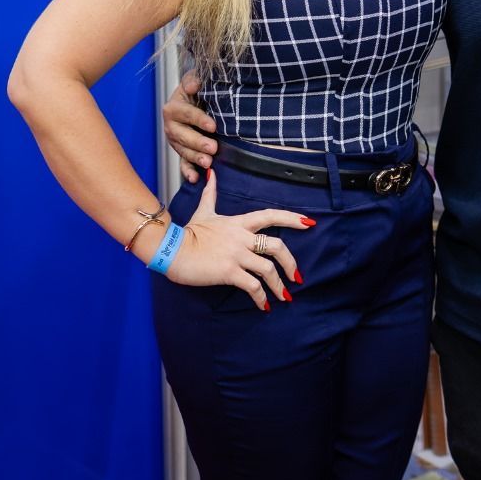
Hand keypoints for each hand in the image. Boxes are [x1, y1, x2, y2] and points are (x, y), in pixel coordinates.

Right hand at [164, 70, 217, 182]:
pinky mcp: (182, 151)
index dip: (199, 119)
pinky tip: (195, 178)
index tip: (212, 125)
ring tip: (208, 163)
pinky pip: (183, 163)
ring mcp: (176, 141)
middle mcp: (171, 126)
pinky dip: (188, 172)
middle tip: (213, 147)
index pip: (186, 114)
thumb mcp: (194, 80)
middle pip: (182, 136)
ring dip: (195, 158)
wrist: (196, 101)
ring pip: (183, 151)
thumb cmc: (197, 90)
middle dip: (197, 142)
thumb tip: (193, 84)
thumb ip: (193, 79)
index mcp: (173, 108)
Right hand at [167, 170, 313, 309]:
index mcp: (239, 223)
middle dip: (290, 262)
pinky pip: (252, 286)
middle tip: (296, 276)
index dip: (291, 218)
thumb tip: (211, 173)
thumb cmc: (188, 232)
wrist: (171, 249)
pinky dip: (261, 298)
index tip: (309, 223)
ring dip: (279, 285)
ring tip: (284, 296)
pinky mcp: (228, 272)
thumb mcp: (204, 211)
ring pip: (268, 269)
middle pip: (276, 246)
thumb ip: (211, 193)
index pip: (271, 216)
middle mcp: (241, 238)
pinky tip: (264, 306)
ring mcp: (236, 255)